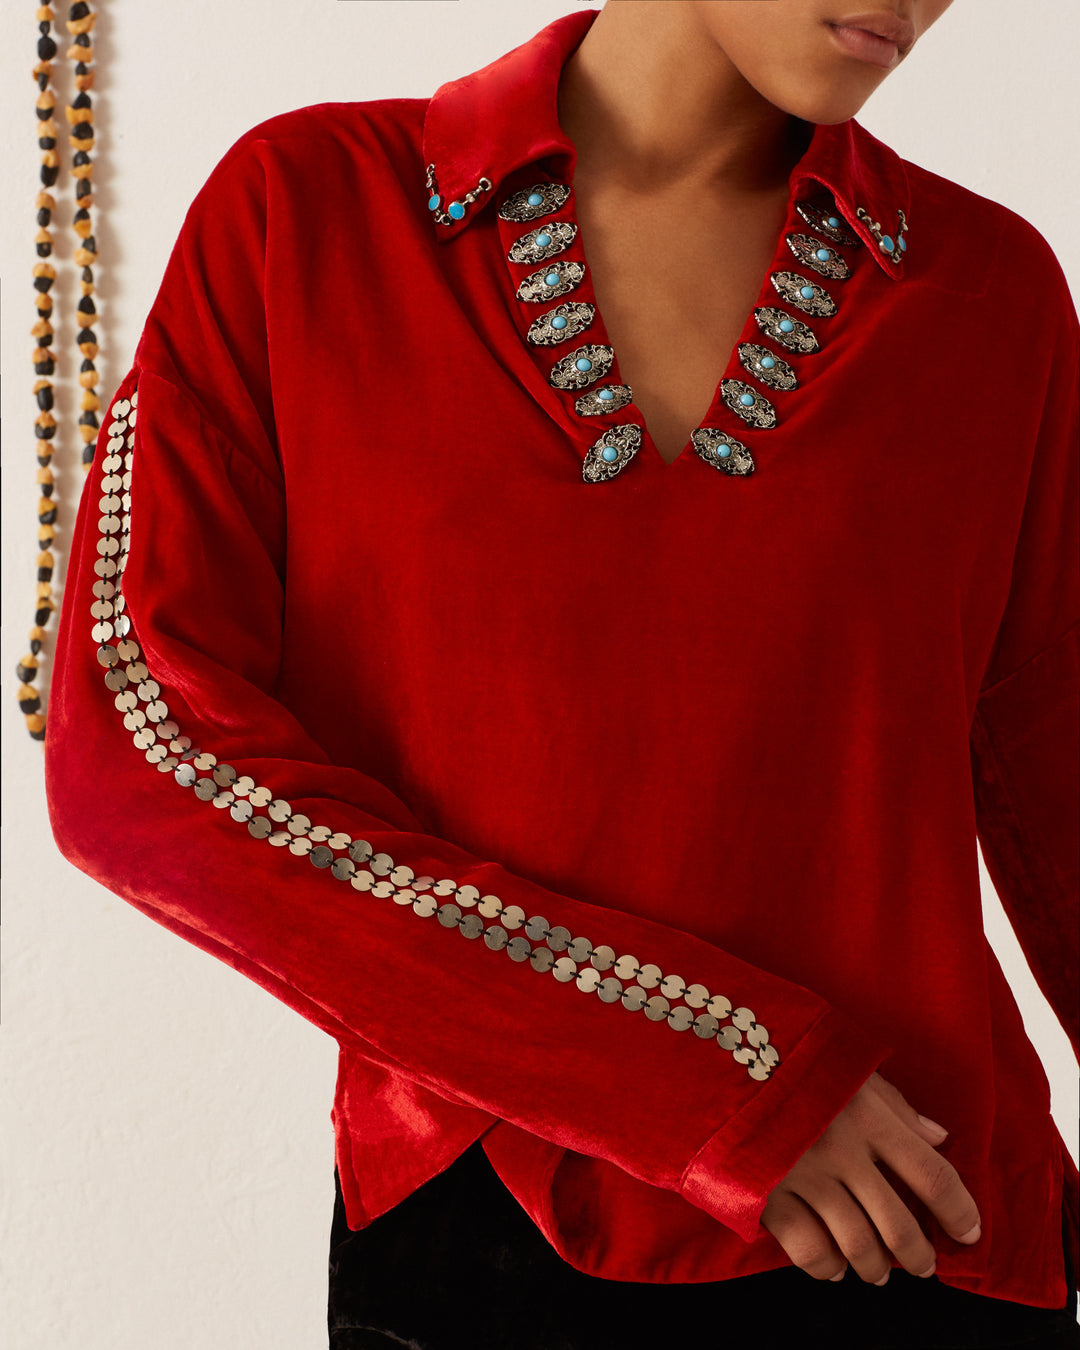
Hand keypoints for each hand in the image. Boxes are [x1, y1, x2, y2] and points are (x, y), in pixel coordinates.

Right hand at [760, 1070, 980, 1284]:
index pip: (934, 1176)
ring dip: (877, 1268)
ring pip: (858, 1246)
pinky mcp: (767, 1193)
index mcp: (869, 1117)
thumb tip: (940, 1139)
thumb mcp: (850, 1071)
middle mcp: (842, 1151)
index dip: (960, 1212)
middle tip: (923, 1264)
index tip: (969, 1233)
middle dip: (918, 1255)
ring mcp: (803, 1176)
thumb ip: (897, 1106)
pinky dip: (827, 1267)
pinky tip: (833, 1265)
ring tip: (879, 1271)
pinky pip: (809, 1249)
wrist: (720, 1061)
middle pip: (899, 1224)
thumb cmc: (794, 1064)